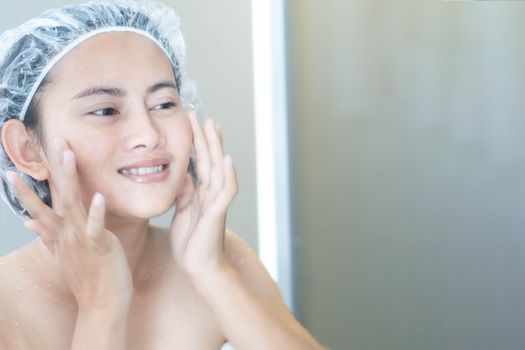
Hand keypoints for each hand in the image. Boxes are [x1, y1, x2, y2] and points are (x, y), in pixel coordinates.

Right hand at [7, 139, 131, 308]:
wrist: (101, 304)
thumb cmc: (86, 277)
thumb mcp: (61, 255)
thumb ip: (46, 236)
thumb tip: (29, 222)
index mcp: (60, 233)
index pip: (43, 204)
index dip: (29, 187)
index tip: (13, 169)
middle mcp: (66, 233)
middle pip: (58, 195)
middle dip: (55, 168)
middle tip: (52, 141)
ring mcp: (81, 239)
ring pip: (73, 204)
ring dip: (70, 179)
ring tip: (68, 154)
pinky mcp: (99, 246)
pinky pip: (96, 227)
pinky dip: (96, 213)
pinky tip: (98, 196)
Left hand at [170, 112, 237, 279]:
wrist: (199, 267)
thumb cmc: (191, 242)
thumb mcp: (182, 212)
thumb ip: (185, 194)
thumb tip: (185, 175)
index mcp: (201, 193)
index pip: (200, 162)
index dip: (197, 143)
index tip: (192, 123)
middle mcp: (211, 193)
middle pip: (210, 159)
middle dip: (205, 137)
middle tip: (202, 116)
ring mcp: (216, 201)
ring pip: (218, 169)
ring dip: (216, 147)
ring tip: (213, 127)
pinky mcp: (217, 212)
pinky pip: (226, 191)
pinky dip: (228, 175)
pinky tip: (227, 160)